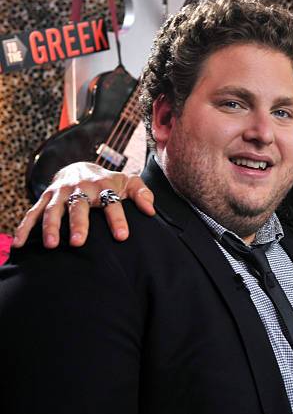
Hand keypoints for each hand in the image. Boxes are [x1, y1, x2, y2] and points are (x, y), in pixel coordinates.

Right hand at [12, 162, 154, 247]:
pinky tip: (19, 244)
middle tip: (79, 243)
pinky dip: (25, 227)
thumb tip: (151, 210)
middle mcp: (81, 189)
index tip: (122, 237)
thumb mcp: (129, 182)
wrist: (80, 168)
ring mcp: (61, 193)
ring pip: (54, 209)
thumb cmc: (109, 182)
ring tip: (52, 245)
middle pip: (79, 205)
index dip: (117, 219)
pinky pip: (32, 213)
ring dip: (51, 226)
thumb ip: (142, 193)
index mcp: (103, 186)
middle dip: (78, 223)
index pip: (112, 202)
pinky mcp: (45, 198)